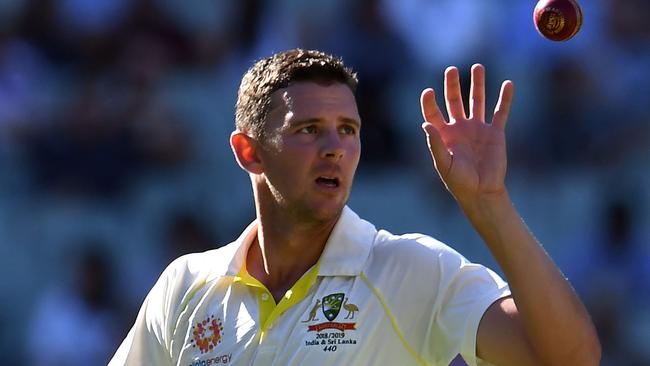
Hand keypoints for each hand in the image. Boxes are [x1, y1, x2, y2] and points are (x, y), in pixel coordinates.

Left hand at [420, 64, 513, 205]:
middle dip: (452, 85)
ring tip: (477, 66)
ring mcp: (478, 129)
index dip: (429, 102)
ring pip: (477, 100)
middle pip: (454, 100)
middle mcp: (460, 128)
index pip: (434, 113)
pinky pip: (501, 112)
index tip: (428, 91)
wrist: (482, 192)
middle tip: (450, 69)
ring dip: (477, 84)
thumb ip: (434, 144)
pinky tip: (508, 84)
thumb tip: (425, 124)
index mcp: (444, 135)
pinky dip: (505, 98)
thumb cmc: (459, 181)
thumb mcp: (443, 163)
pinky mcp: (495, 133)